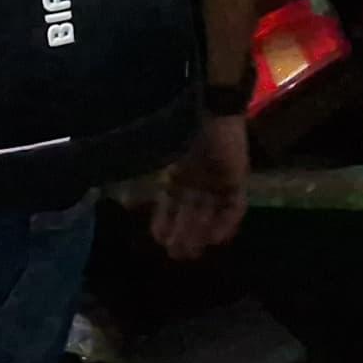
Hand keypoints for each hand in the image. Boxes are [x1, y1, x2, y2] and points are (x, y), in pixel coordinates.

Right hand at [151, 113, 249, 260]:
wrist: (211, 108)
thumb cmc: (180, 127)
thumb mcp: (161, 157)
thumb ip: (153, 181)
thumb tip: (125, 201)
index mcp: (178, 174)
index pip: (170, 205)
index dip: (165, 222)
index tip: (158, 240)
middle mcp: (198, 181)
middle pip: (191, 214)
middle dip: (183, 235)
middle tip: (176, 254)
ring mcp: (218, 182)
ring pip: (210, 214)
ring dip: (202, 234)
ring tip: (192, 251)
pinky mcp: (236, 180)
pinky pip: (234, 207)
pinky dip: (227, 224)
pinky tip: (217, 238)